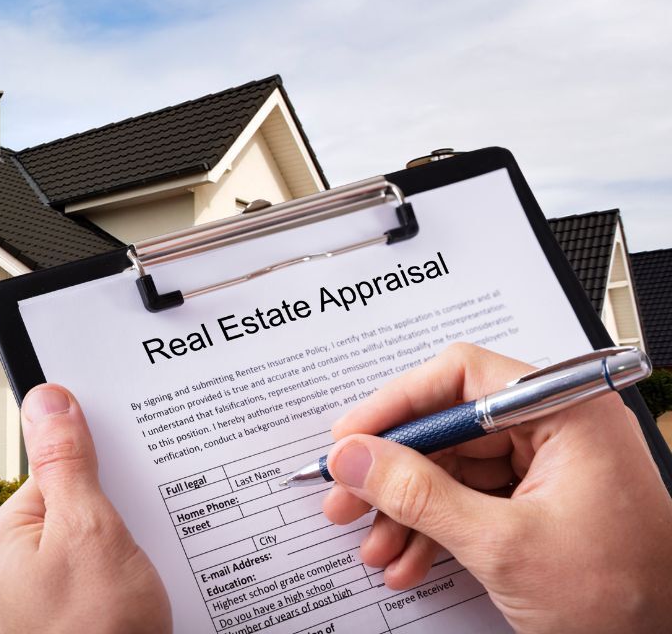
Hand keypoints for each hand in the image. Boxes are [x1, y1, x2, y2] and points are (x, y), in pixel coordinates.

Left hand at [0, 384, 170, 633]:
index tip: (135, 449)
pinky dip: (142, 571)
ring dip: (139, 541)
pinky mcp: (86, 612)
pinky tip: (160, 579)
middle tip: (150, 520)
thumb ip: (67, 464)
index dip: (100, 459)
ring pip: (106, 539)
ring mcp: (55, 592)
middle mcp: (23, 563)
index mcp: (7, 535)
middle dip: (124, 505)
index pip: (56, 466)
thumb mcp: (86, 532)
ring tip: (155, 560)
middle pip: (84, 501)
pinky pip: (115, 571)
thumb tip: (47, 398)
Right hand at [321, 343, 671, 633]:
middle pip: (449, 426)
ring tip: (375, 544)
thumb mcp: (502, 544)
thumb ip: (418, 494)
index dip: (396, 404)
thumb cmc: (625, 596)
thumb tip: (355, 457)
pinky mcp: (541, 501)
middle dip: (393, 473)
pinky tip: (408, 559)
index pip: (460, 377)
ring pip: (452, 469)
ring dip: (407, 511)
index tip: (351, 438)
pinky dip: (434, 529)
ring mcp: (550, 465)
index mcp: (567, 411)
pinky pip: (470, 499)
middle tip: (347, 497)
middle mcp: (558, 427)